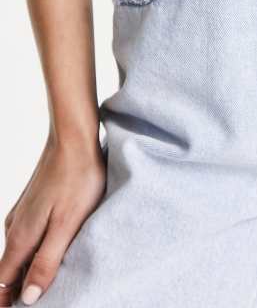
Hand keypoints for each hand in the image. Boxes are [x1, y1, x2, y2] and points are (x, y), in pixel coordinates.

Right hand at [0, 134, 105, 305]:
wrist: (74, 138)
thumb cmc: (77, 180)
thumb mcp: (67, 225)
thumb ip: (46, 261)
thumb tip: (26, 299)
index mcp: (20, 238)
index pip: (2, 282)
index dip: (6, 302)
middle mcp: (15, 227)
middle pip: (8, 270)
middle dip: (15, 290)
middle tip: (40, 302)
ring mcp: (23, 213)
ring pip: (18, 252)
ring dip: (26, 270)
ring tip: (44, 284)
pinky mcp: (34, 202)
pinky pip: (28, 235)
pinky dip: (34, 250)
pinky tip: (50, 251)